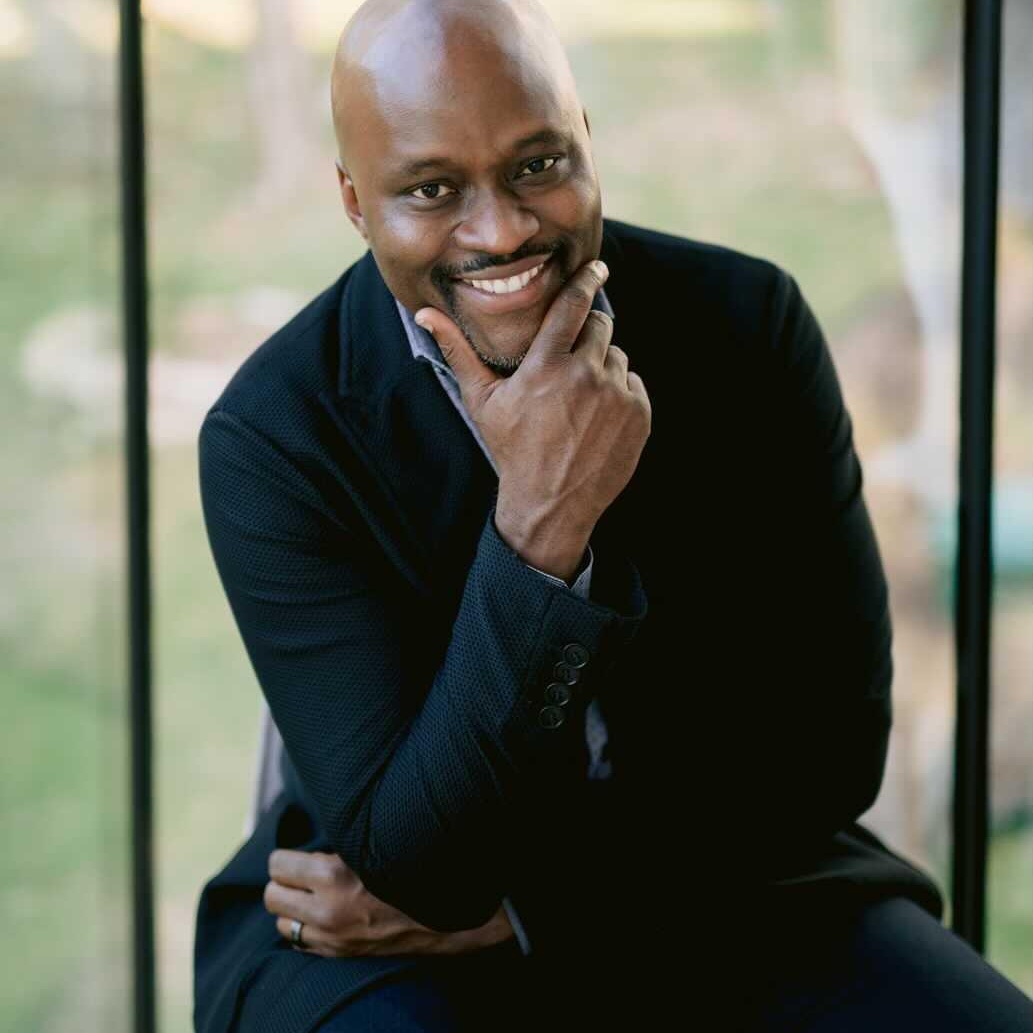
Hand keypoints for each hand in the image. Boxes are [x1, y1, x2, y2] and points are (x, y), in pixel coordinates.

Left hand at [263, 849, 514, 957]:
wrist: (443, 911)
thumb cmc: (407, 864)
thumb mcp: (370, 842)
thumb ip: (336, 841)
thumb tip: (309, 828)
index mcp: (332, 875)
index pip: (277, 865)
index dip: (286, 856)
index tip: (298, 853)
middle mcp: (326, 910)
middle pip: (272, 896)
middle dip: (284, 882)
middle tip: (302, 873)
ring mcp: (331, 937)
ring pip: (282, 923)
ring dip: (293, 908)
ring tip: (313, 894)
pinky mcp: (338, 954)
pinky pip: (300, 943)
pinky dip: (307, 928)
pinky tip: (324, 914)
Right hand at [415, 260, 650, 580]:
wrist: (551, 505)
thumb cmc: (511, 450)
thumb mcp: (482, 402)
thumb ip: (458, 351)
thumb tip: (425, 312)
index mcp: (546, 366)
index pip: (574, 304)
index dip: (587, 279)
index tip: (597, 267)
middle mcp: (585, 375)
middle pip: (600, 325)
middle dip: (587, 335)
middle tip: (569, 364)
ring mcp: (616, 395)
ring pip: (616, 356)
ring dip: (601, 368)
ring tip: (578, 401)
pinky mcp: (639, 414)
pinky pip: (633, 384)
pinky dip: (619, 394)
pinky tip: (596, 418)